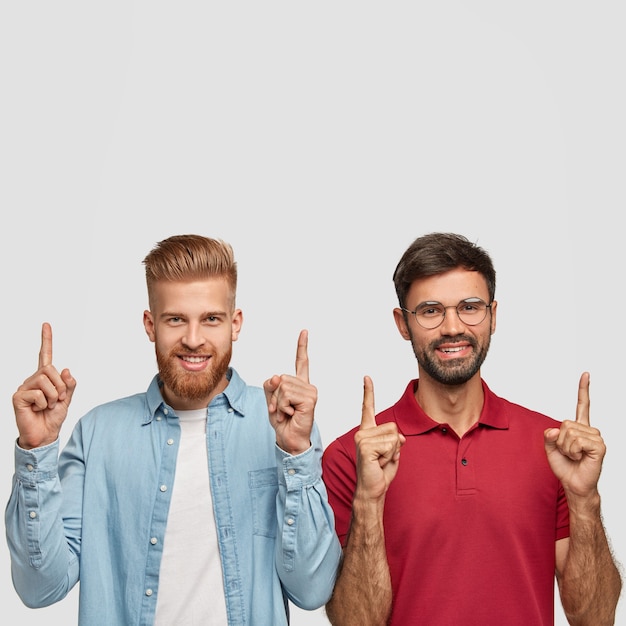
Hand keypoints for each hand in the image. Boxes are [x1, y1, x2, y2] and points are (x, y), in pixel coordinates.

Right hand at [12, 322, 75, 449]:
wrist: (44, 435)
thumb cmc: (53, 417)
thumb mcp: (67, 399)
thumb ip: (69, 385)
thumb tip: (66, 370)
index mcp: (45, 378)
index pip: (45, 355)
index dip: (46, 340)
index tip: (46, 324)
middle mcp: (33, 379)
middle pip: (51, 369)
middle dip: (60, 386)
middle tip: (58, 400)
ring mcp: (24, 387)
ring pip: (46, 381)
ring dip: (53, 396)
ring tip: (48, 406)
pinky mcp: (18, 396)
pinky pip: (38, 393)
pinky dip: (44, 403)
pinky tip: (38, 409)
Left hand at [263, 329, 316, 454]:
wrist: (289, 439)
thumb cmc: (283, 421)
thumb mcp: (271, 400)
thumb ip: (271, 385)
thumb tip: (277, 377)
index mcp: (299, 384)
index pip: (301, 362)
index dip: (302, 346)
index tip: (304, 331)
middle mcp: (307, 386)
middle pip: (281, 378)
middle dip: (274, 395)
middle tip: (281, 409)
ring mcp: (310, 392)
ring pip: (283, 386)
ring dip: (278, 402)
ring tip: (286, 412)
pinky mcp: (310, 399)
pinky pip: (287, 395)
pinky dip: (283, 406)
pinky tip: (291, 414)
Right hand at [354, 376, 405, 501]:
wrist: (372, 490)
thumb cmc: (380, 472)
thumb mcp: (393, 452)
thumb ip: (396, 440)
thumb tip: (400, 437)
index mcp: (367, 431)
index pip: (368, 408)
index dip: (368, 392)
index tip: (367, 377)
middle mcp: (362, 432)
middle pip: (393, 428)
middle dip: (395, 445)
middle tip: (383, 458)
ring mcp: (362, 439)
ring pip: (394, 436)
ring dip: (393, 452)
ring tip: (381, 461)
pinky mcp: (365, 447)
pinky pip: (390, 445)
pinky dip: (390, 456)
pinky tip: (378, 463)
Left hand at [544, 372, 604, 499]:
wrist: (573, 484)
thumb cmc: (565, 466)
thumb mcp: (549, 448)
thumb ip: (548, 436)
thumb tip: (555, 429)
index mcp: (579, 428)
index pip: (583, 405)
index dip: (583, 389)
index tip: (586, 374)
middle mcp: (589, 430)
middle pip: (564, 423)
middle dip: (560, 440)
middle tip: (568, 452)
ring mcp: (596, 437)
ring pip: (569, 432)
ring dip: (566, 447)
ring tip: (574, 456)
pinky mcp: (599, 446)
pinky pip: (577, 441)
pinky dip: (572, 450)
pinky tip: (580, 457)